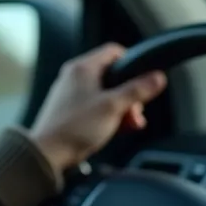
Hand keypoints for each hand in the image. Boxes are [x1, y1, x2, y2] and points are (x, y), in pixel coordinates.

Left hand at [27, 43, 167, 174]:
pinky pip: (96, 107)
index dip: (133, 63)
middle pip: (112, 76)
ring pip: (106, 93)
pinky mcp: (70, 111)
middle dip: (130, 94)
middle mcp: (75, 76)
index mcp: (83, 68)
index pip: (114, 52)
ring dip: (122, 107)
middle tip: (136, 111)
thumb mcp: (113, 107)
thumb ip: (137, 90)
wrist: (47, 154)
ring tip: (130, 124)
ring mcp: (71, 94)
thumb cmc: (75, 127)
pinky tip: (118, 129)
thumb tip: (158, 77)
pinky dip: (109, 115)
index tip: (145, 80)